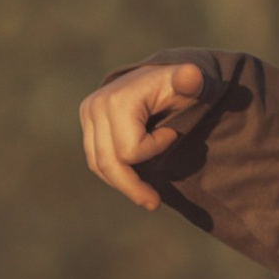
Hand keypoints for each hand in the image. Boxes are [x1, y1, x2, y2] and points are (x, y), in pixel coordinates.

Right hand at [78, 58, 210, 211]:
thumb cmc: (180, 85)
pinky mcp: (87, 122)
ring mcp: (87, 114)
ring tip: (147, 199)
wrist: (161, 74)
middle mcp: (96, 106)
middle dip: (133, 187)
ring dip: (123, 185)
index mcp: (118, 100)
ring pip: (98, 165)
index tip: (172, 134)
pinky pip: (95, 160)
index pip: (129, 151)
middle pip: (108, 163)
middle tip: (154, 204)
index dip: (155, 150)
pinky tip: (134, 182)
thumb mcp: (191, 84)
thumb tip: (190, 74)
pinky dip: (114, 174)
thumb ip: (191, 82)